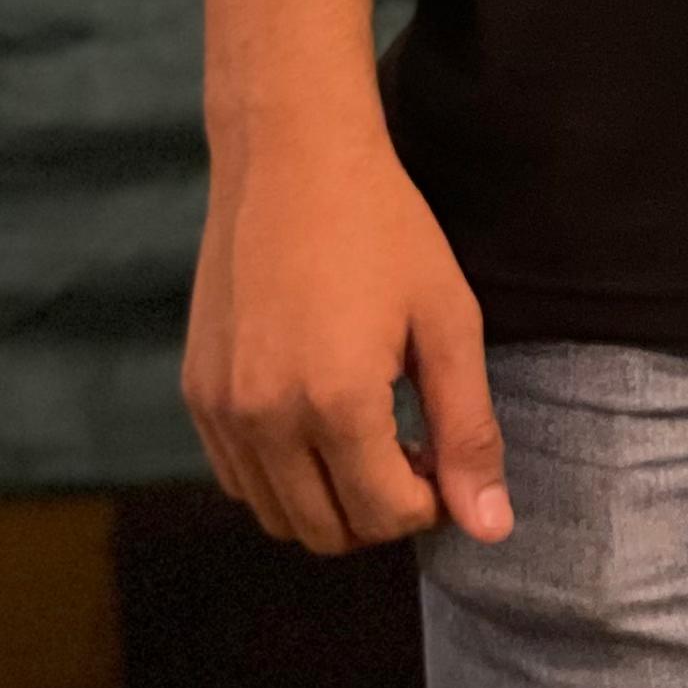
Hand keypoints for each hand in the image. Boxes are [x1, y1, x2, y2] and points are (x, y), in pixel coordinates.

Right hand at [183, 109, 513, 553]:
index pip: (387, 515)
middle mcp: (267, 419)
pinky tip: (318, 421)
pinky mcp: (197, 392)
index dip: (431, 502)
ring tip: (369, 437)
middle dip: (381, 511)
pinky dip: (281, 477)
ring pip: (277, 516)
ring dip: (330, 502)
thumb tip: (490, 529)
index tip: (445, 456)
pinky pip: (238, 478)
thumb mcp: (447, 319)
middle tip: (412, 452)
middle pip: (328, 532)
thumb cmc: (382, 227)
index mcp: (336, 403)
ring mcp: (222, 409)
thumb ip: (468, 429)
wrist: (291, 155)